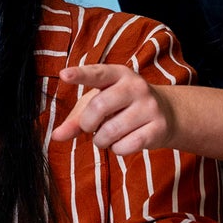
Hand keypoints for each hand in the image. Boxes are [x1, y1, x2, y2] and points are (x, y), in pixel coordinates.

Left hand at [48, 63, 175, 154]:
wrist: (167, 113)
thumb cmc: (123, 106)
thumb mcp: (100, 103)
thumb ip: (76, 118)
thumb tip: (56, 136)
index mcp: (118, 74)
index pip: (97, 73)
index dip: (80, 75)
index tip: (64, 75)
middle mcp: (135, 86)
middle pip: (99, 106)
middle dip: (88, 123)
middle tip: (90, 127)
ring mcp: (149, 106)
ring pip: (111, 131)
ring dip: (101, 140)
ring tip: (107, 135)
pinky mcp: (158, 128)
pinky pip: (126, 146)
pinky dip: (118, 149)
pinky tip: (123, 141)